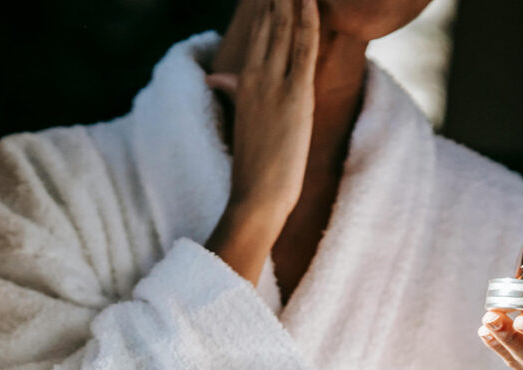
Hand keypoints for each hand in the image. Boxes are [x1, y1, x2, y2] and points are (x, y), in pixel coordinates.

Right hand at [204, 0, 319, 283]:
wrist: (257, 196)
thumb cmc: (252, 165)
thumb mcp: (242, 120)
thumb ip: (231, 92)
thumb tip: (216, 78)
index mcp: (242, 81)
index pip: (256, 32)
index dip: (265, 5)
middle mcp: (255, 77)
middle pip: (269, 23)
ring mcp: (274, 85)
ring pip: (285, 29)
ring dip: (290, 0)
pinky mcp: (296, 95)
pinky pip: (303, 47)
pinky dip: (307, 19)